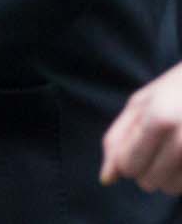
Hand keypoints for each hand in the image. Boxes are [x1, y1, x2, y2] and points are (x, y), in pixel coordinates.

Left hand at [103, 60, 181, 192]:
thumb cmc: (174, 92)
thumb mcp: (140, 105)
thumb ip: (117, 140)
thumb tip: (106, 179)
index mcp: (161, 120)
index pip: (128, 166)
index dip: (127, 157)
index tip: (138, 139)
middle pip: (147, 182)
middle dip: (147, 166)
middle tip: (158, 141)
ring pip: (170, 189)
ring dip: (167, 175)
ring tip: (175, 147)